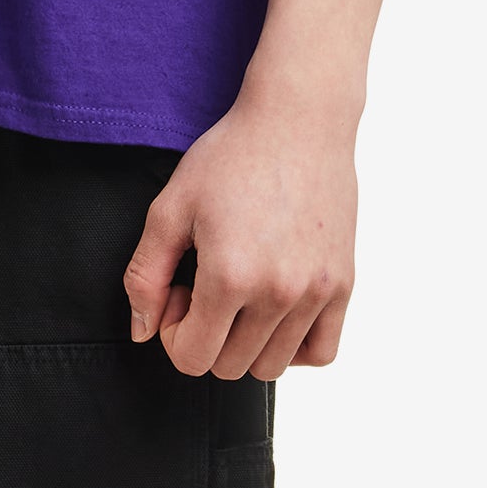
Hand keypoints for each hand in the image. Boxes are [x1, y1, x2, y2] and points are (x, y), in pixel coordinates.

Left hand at [123, 85, 356, 379]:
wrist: (297, 120)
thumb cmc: (230, 156)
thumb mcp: (170, 207)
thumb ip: (145, 276)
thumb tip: (143, 333)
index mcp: (229, 276)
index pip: (191, 358)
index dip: (172, 332)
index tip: (178, 292)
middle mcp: (278, 293)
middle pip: (228, 367)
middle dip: (205, 335)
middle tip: (205, 284)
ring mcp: (315, 292)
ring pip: (271, 367)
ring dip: (245, 342)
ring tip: (240, 291)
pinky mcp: (343, 284)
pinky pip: (320, 353)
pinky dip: (293, 346)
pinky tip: (275, 309)